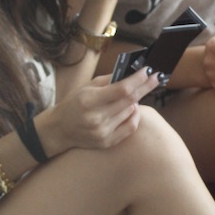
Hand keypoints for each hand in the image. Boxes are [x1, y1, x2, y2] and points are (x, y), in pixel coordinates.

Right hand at [42, 66, 160, 153]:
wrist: (58, 129)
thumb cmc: (74, 104)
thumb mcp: (86, 87)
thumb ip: (109, 81)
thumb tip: (131, 73)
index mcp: (89, 100)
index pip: (121, 89)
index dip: (138, 80)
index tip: (148, 71)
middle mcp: (96, 118)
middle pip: (130, 101)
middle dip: (145, 87)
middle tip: (156, 78)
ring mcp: (102, 132)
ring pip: (131, 112)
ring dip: (135, 102)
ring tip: (131, 96)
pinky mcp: (106, 142)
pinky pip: (130, 127)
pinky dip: (134, 116)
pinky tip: (131, 109)